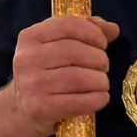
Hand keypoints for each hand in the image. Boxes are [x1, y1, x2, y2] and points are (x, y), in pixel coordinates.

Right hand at [11, 16, 120, 135]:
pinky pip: (79, 102)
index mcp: (30, 38)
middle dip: (99, 59)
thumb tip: (113, 28)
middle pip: (75, 51)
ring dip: (100, 81)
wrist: (22, 111)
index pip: (67, 25)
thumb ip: (85, 34)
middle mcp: (27, 59)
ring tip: (101, 84)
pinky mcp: (39, 108)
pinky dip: (97, 99)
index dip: (92, 32)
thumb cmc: (47, 75)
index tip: (102, 44)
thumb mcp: (58, 48)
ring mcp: (31, 84)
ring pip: (79, 77)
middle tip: (103, 67)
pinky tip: (100, 98)